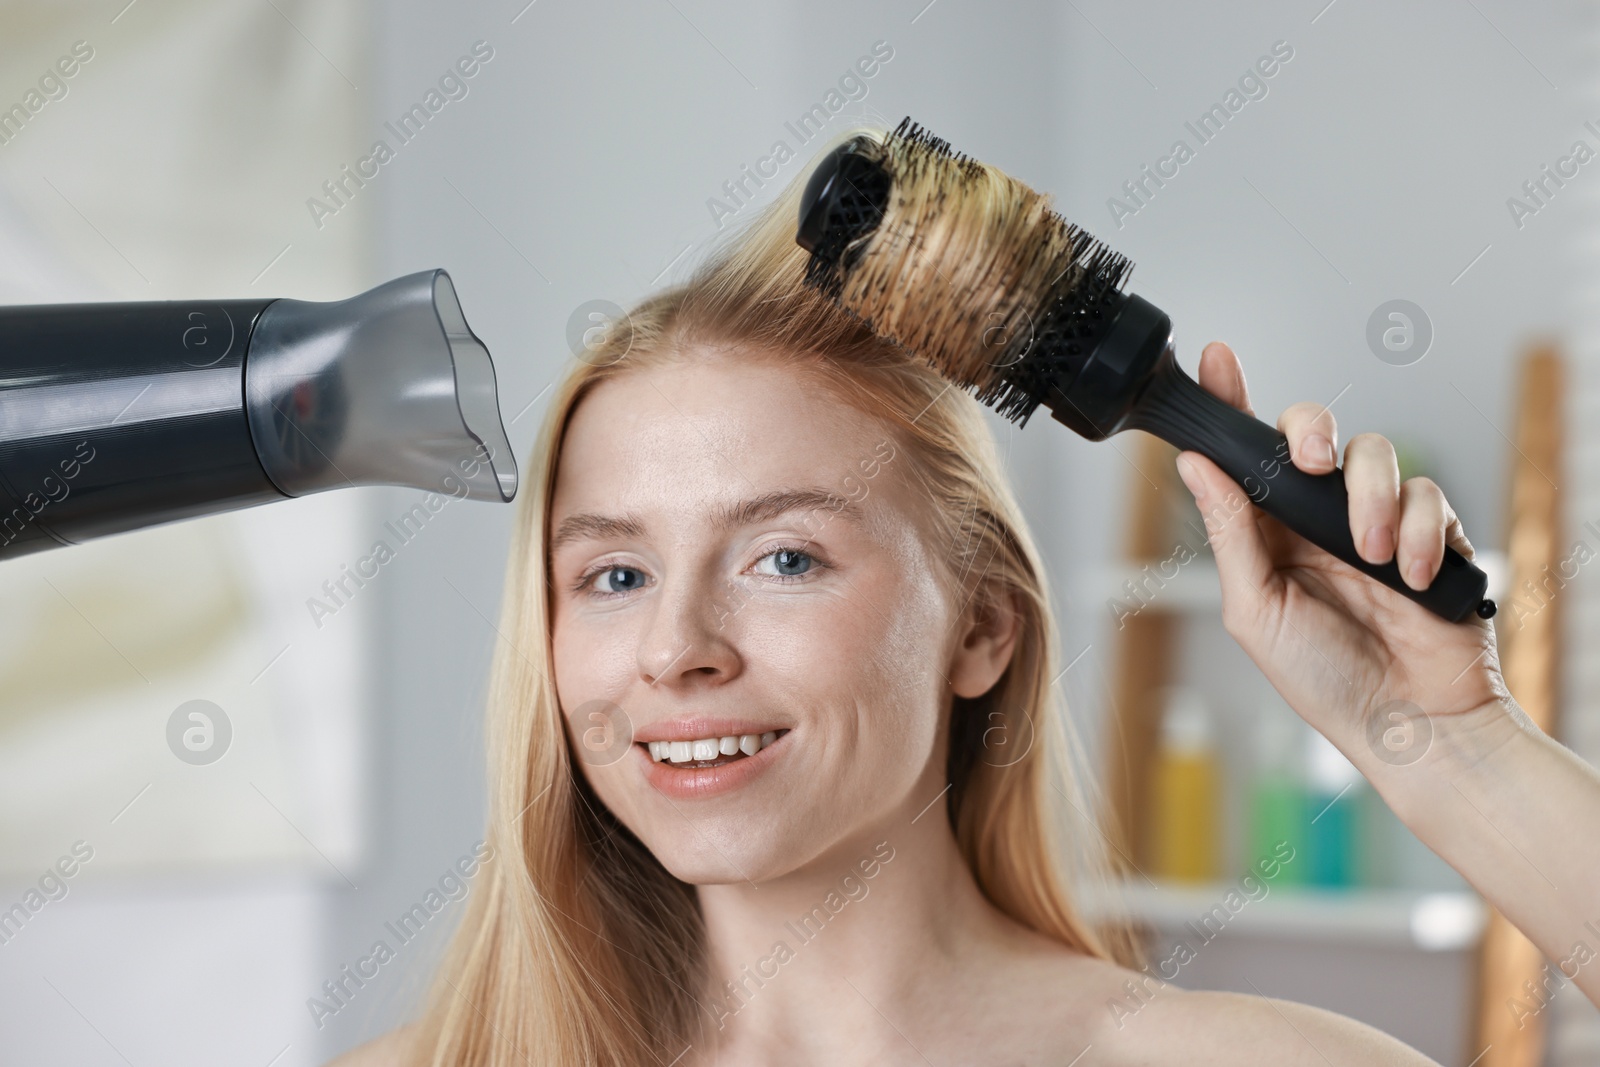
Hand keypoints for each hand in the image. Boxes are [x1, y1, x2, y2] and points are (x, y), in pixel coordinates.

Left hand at [1171, 341, 1512, 774]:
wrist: (1409, 724)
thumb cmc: (1324, 679)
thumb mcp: (1257, 611)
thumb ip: (1231, 534)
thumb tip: (1194, 466)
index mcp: (1265, 531)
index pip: (1243, 454)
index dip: (1231, 401)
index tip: (1218, 359)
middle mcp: (1315, 517)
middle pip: (1313, 432)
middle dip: (1312, 431)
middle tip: (1312, 463)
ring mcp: (1373, 520)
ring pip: (1375, 454)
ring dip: (1370, 499)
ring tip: (1370, 556)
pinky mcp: (1427, 531)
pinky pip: (1425, 494)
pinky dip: (1416, 532)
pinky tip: (1410, 576)